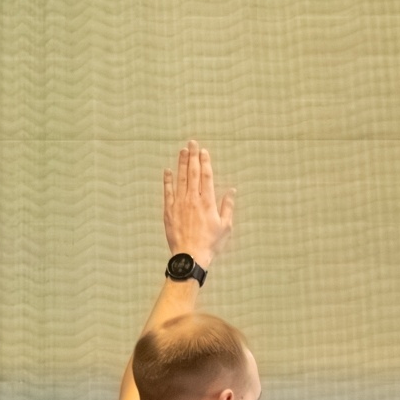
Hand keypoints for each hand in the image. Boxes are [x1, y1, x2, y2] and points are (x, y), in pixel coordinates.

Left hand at [163, 140, 234, 269]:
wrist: (190, 256)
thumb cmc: (210, 244)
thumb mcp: (225, 227)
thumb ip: (227, 207)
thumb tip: (231, 191)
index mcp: (208, 202)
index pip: (206, 176)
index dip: (205, 162)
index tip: (203, 151)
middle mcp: (193, 199)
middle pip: (193, 173)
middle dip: (192, 157)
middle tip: (191, 143)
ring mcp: (179, 204)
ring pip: (180, 179)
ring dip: (181, 164)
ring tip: (182, 151)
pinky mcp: (169, 211)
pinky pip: (168, 192)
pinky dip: (168, 180)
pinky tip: (168, 171)